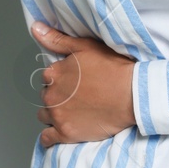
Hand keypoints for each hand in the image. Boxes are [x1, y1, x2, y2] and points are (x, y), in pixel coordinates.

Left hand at [31, 21, 138, 146]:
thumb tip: (35, 28)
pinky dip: (50, 136)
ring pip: (44, 116)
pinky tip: (59, 132)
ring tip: (72, 112)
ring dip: (54, 114)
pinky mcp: (66, 133)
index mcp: (53, 73)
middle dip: (57, 96)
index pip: (47, 77)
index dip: (61, 79)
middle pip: (46, 96)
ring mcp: (57, 115)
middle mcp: (51, 95)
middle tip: (76, 97)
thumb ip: (56, 39)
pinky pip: (47, 138)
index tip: (73, 82)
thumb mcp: (85, 46)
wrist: (132, 95)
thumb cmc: (113, 69)